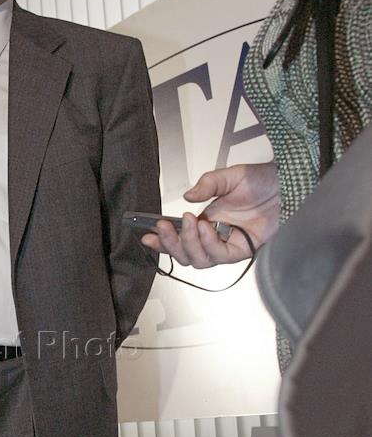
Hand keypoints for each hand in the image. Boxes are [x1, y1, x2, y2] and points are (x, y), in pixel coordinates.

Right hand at [140, 161, 279, 267]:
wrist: (289, 185)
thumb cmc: (264, 181)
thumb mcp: (230, 176)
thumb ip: (207, 185)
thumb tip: (187, 196)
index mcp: (207, 219)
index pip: (179, 237)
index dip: (162, 241)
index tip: (147, 235)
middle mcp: (215, 235)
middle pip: (185, 254)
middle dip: (170, 243)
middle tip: (164, 227)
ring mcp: (228, 244)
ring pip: (199, 259)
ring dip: (189, 243)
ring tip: (191, 223)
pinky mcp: (243, 250)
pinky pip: (219, 256)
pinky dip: (209, 244)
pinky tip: (208, 229)